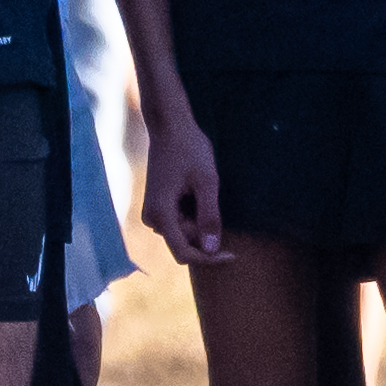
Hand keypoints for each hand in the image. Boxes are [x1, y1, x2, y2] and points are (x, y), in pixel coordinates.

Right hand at [141, 91, 226, 266]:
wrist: (170, 127)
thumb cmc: (190, 149)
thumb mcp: (207, 182)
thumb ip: (209, 217)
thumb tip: (212, 250)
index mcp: (161, 214)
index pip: (185, 253)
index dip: (209, 258)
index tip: (232, 254)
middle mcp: (152, 218)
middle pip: (184, 244)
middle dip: (203, 234)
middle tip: (214, 201)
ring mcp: (153, 213)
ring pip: (182, 234)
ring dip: (198, 223)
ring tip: (203, 191)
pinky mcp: (157, 207)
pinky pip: (178, 223)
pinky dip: (192, 216)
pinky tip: (195, 192)